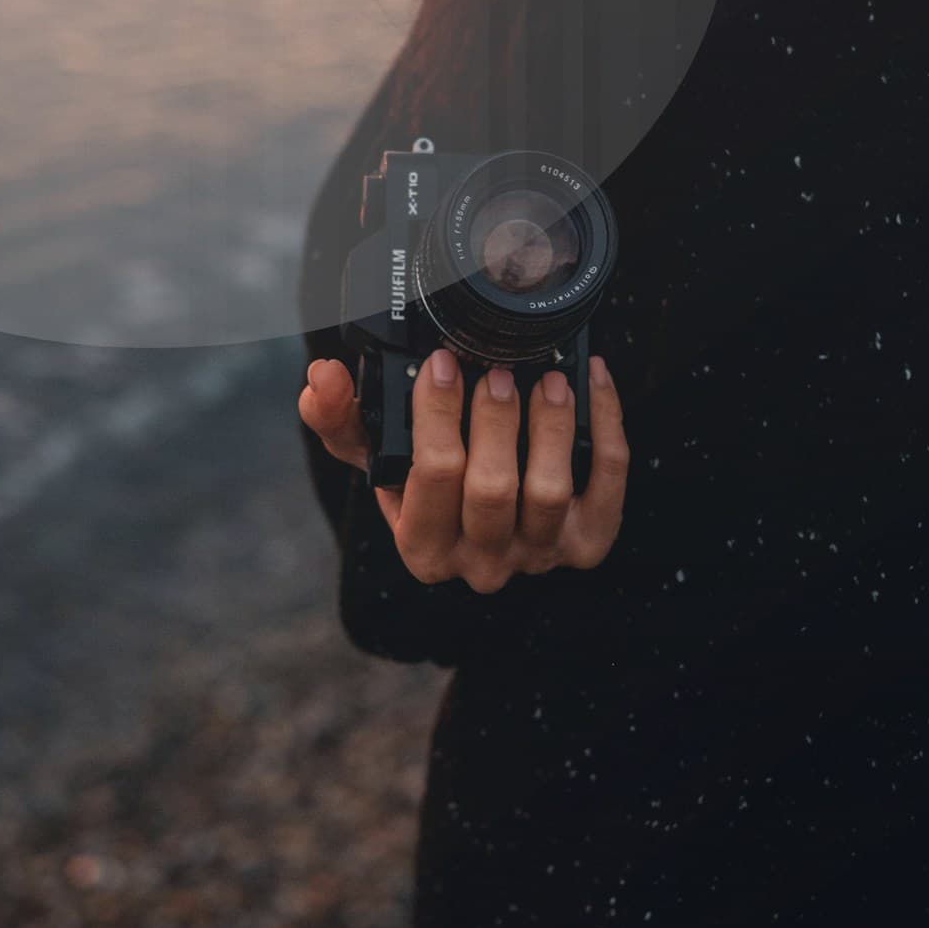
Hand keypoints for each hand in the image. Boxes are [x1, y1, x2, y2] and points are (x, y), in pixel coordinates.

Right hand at [299, 348, 628, 594]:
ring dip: (551, 428)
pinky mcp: (588, 540)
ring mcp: (538, 556)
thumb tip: (323, 378)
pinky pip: (606, 485)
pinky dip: (605, 428)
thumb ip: (338, 415)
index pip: (430, 477)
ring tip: (546, 379)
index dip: (438, 415)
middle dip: (496, 423)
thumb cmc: (422, 479)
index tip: (443, 364)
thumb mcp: (373, 453)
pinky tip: (591, 381)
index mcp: (422, 546)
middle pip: (492, 490)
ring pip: (549, 493)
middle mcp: (480, 563)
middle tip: (497, 372)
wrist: (480, 516)